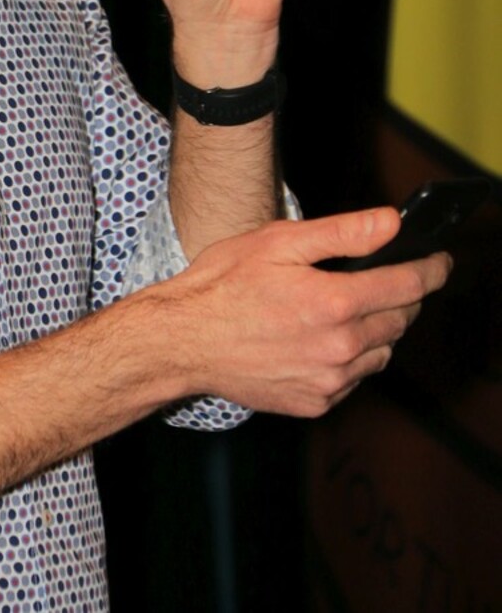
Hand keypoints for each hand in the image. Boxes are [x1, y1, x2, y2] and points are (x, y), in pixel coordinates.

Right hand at [157, 206, 451, 415]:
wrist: (185, 340)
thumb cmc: (225, 284)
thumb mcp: (279, 242)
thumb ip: (342, 233)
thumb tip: (390, 223)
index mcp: (333, 303)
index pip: (407, 285)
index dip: (431, 269)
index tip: (441, 260)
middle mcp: (339, 349)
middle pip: (400, 321)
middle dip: (406, 297)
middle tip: (394, 279)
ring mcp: (328, 381)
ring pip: (382, 353)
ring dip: (380, 329)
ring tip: (353, 308)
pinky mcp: (315, 403)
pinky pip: (354, 379)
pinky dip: (353, 358)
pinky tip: (326, 339)